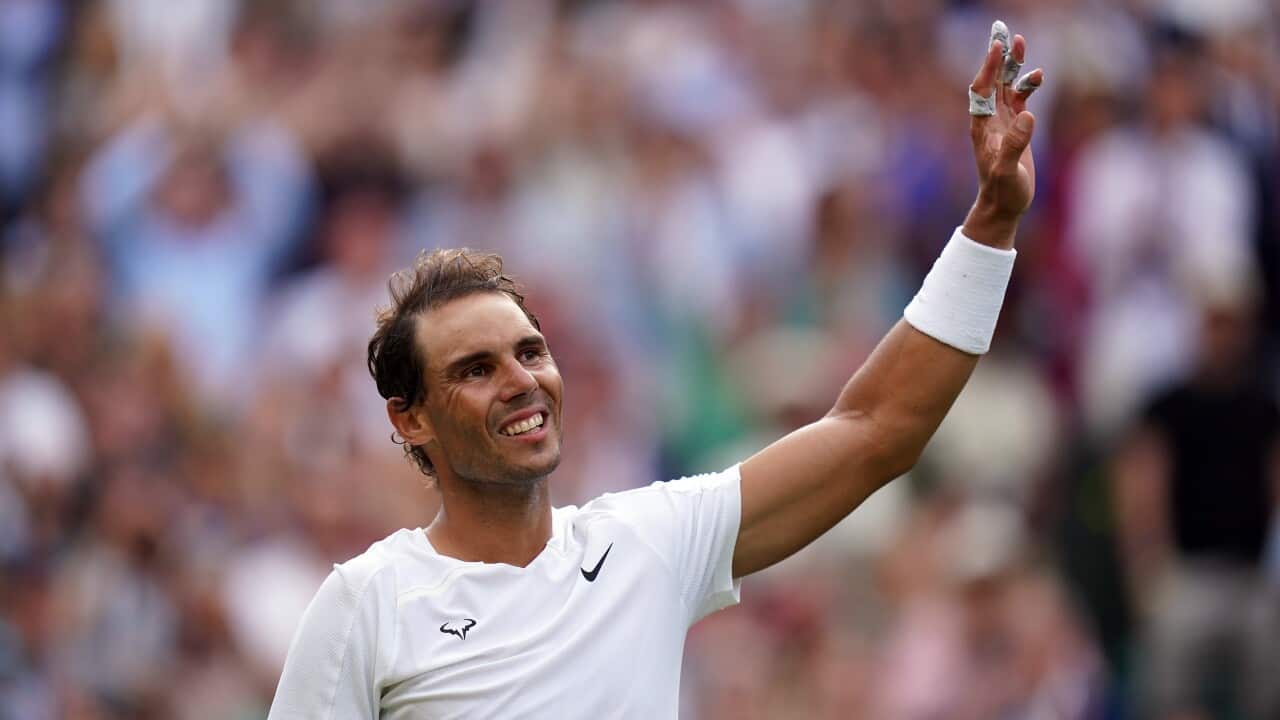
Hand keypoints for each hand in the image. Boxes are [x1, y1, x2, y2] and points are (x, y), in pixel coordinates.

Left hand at [963, 26, 1043, 248]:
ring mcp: (1003, 122)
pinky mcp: (1016, 128)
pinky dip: (1027, 85)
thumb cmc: (1002, 191)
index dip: (988, 67)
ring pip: (1006, 86)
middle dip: (999, 57)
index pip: (981, 89)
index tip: (996, 47)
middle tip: (1006, 33)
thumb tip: (1028, 115)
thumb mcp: (1007, 170)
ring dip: (1013, 65)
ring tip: (1021, 42)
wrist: (1004, 206)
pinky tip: (1038, 76)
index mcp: (981, 126)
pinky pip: (1020, 99)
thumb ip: (1015, 143)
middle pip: (992, 80)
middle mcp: (989, 120)